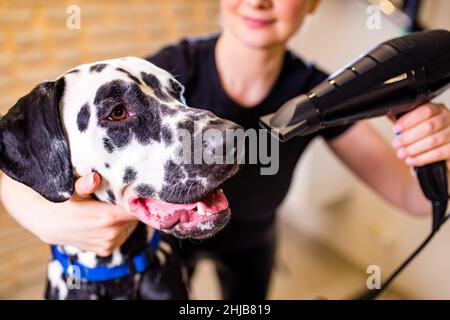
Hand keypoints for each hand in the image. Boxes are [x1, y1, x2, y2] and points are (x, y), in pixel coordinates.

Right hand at [0, 172, 137, 256]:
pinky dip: (118, 228)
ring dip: (125, 218)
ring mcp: (110, 244)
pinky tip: (106, 221)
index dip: (138, 200)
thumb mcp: (73, 190)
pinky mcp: (106, 250)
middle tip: (121, 197)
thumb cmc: (63, 201)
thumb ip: (85, 184)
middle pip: (134, 217)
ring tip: (110, 209)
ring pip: (129, 226)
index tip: (137, 191)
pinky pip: (121, 236)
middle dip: (130, 207)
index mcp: (109, 217)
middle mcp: (112, 233)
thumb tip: (94, 178)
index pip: (138, 209)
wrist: (48, 223)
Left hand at [390, 103, 449, 168]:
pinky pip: (438, 153)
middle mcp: (448, 119)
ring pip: (432, 141)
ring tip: (401, 154)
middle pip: (428, 126)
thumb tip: (388, 112)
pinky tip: (411, 160)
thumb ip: (402, 119)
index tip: (396, 129)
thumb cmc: (422, 137)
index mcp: (437, 109)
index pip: (425, 110)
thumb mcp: (412, 125)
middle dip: (408, 136)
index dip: (409, 120)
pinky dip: (421, 158)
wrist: (436, 155)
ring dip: (413, 149)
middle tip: (396, 144)